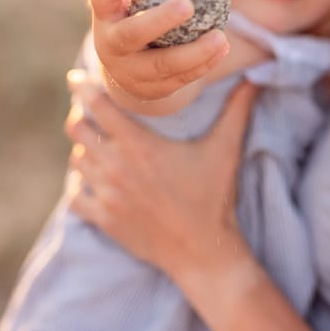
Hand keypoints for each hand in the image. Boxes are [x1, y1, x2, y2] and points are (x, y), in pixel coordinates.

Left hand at [64, 68, 257, 284]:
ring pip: (76, 160)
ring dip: (82, 148)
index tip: (76, 78)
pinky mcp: (103, 220)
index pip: (96, 106)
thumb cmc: (213, 198)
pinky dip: (79, 184)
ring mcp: (106, 195)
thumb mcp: (226, 149)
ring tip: (96, 143)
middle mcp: (115, 167)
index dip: (82, 87)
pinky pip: (75, 196)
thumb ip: (237, 110)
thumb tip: (254, 78)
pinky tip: (91, 180)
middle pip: (76, 129)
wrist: (202, 252)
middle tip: (90, 112)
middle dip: (80, 115)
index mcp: (138, 146)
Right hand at [90, 0, 229, 101]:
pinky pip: (180, 79)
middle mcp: (109, 44)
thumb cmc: (139, 18)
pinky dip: (204, 64)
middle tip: (187, 5)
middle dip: (160, 20)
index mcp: (106, 14)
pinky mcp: (150, 90)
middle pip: (130, 34)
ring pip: (162, 64)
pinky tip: (221, 49)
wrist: (127, 68)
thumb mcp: (137, 1)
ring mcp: (127, 71)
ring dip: (195, 51)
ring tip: (220, 36)